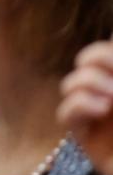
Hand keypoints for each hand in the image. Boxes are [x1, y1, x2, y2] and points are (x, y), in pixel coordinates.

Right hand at [58, 40, 112, 174]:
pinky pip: (65, 113)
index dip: (108, 46)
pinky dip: (79, 104)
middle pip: (88, 59)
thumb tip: (112, 36)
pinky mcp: (84, 137)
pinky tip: (101, 108)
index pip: (108, 51)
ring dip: (88, 80)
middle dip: (99, 56)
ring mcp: (97, 115)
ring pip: (71, 83)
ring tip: (111, 94)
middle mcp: (111, 94)